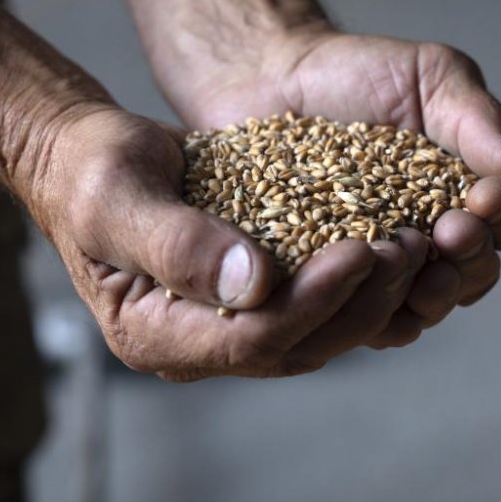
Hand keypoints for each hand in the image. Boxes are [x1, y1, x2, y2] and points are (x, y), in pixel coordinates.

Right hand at [22, 105, 436, 379]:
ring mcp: (226, 325)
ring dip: (370, 293)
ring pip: (318, 330)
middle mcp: (196, 345)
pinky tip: (394, 238)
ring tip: (415, 242)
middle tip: (408, 248)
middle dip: (358, 301)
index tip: (361, 251)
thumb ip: (177, 242)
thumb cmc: (88, 170)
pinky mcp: (252, 296)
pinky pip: (315, 300)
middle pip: (297, 345)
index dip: (313, 301)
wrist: (85, 156)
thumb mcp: (117, 197)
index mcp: (154, 336)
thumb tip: (254, 284)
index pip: (252, 340)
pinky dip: (357, 276)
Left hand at [154, 27, 500, 348]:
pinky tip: (359, 289)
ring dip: (429, 296)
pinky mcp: (331, 285)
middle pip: (475, 275)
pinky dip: (367, 312)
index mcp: (469, 195)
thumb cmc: (362, 73)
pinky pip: (358, 319)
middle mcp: (435, 242)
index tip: (486, 197)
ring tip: (416, 270)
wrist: (274, 77)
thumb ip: (477, 117)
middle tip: (452, 232)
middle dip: (471, 258)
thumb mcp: (430, 76)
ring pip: (422, 308)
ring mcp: (384, 269)